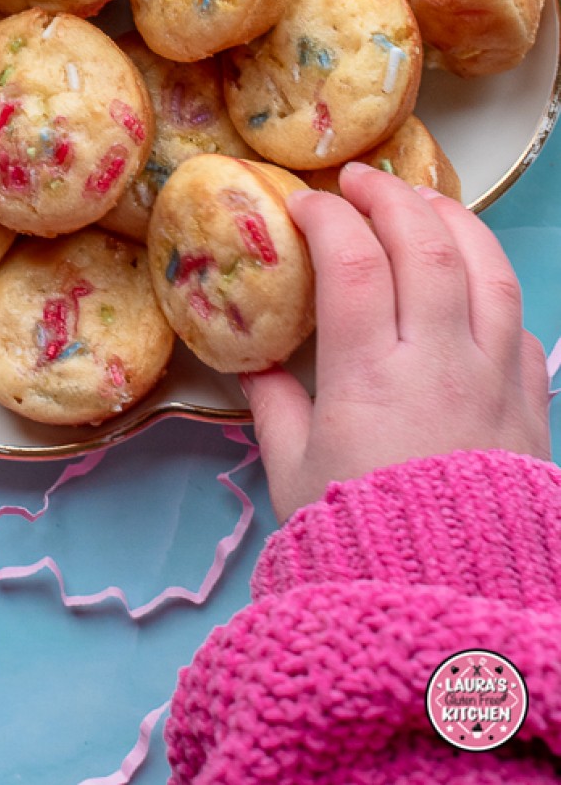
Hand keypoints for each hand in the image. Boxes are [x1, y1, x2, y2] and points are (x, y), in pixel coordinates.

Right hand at [243, 164, 550, 523]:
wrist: (446, 604)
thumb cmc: (358, 541)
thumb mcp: (294, 474)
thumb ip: (276, 408)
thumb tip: (255, 365)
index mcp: (372, 378)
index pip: (354, 264)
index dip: (327, 219)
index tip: (302, 203)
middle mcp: (442, 364)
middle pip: (427, 246)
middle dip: (390, 197)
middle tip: (358, 181)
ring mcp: (497, 380)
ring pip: (489, 269)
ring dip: (454, 221)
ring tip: (424, 202)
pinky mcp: (532, 404)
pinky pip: (522, 324)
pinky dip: (495, 288)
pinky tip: (472, 283)